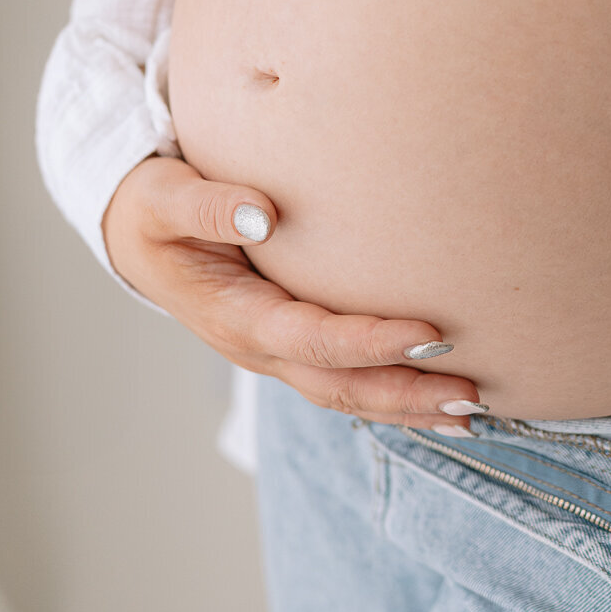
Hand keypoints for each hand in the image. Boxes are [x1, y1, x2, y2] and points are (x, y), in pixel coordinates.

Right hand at [101, 155, 483, 428]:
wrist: (134, 236)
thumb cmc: (153, 210)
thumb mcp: (162, 200)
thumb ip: (205, 205)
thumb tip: (261, 216)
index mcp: (234, 316)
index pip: (311, 340)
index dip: (370, 343)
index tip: (429, 333)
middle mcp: (260, 348)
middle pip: (341, 387)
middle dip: (406, 394)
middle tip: (472, 394)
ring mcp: (278, 355)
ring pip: (349, 396)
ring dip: (410, 408)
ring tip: (477, 412)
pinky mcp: (295, 347)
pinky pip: (349, 382)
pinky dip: (397, 395)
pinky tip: (444, 399)